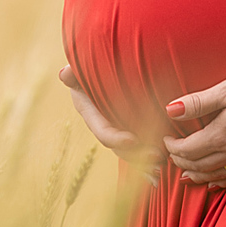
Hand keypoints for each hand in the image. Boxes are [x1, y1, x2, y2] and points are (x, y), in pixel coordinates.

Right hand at [58, 65, 159, 180]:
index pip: (102, 129)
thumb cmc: (98, 54)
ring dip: (145, 162)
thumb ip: (77, 70)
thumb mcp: (87, 61)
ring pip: (129, 151)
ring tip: (161, 168)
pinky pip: (139, 146)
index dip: (116, 137)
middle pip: (118, 146)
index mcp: (89, 109)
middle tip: (157, 156)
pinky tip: (162, 171)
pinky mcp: (131, 125)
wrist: (108, 55)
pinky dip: (149, 159)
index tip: (134, 140)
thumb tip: (64, 73)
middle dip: (137, 154)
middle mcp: (102, 121)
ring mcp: (116, 125)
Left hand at [162, 67, 225, 188]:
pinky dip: (219, 182)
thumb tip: (170, 110)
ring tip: (185, 172)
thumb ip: (197, 103)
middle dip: (181, 160)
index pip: (186, 150)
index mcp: (219, 136)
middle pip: (197, 165)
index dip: (172, 146)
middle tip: (173, 152)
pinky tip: (213, 182)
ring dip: (196, 175)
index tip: (167, 137)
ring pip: (213, 176)